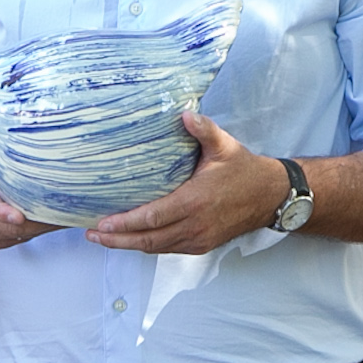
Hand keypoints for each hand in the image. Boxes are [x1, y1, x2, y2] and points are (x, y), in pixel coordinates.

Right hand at [0, 142, 63, 250]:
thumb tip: (12, 109)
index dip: (0, 211)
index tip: (15, 215)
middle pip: (12, 224)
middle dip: (39, 216)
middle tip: (67, 205)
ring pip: (23, 233)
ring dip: (46, 223)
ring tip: (72, 210)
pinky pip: (24, 237)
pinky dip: (41, 227)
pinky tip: (60, 217)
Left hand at [86, 111, 284, 255]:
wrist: (271, 196)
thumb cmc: (244, 170)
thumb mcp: (225, 146)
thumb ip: (203, 130)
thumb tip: (184, 114)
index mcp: (196, 201)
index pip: (154, 218)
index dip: (126, 223)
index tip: (102, 223)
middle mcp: (195, 225)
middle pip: (149, 239)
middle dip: (118, 239)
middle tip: (92, 234)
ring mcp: (199, 238)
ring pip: (157, 247)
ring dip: (129, 245)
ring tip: (104, 238)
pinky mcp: (202, 245)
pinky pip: (169, 249)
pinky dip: (148, 245)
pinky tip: (131, 239)